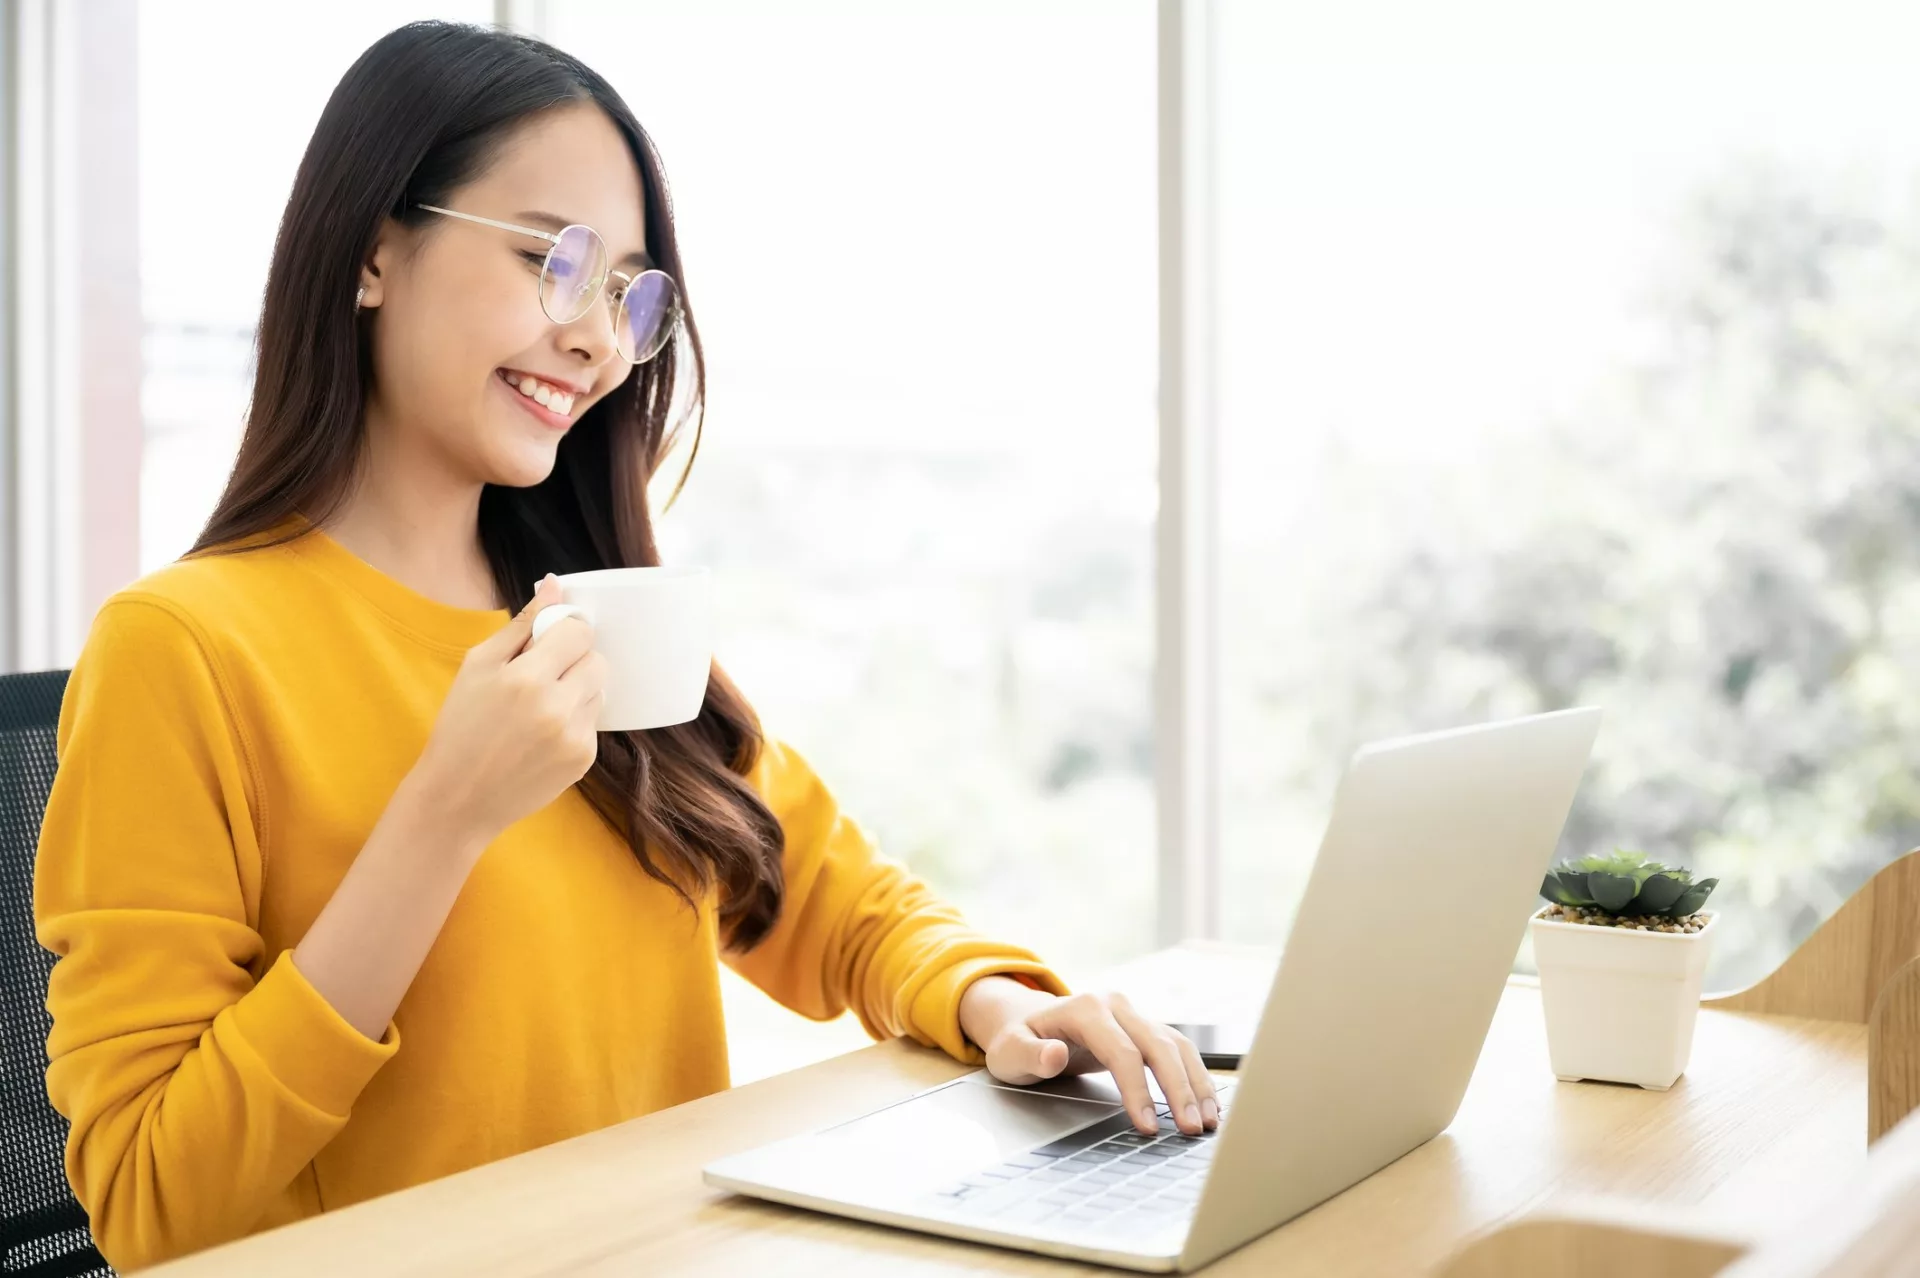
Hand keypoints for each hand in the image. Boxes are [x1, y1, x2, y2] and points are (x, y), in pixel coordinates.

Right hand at [406, 574, 606, 849]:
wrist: (459, 797)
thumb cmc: (461, 726)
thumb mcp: (478, 666)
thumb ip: (521, 624)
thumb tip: (555, 584)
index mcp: (526, 679)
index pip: (579, 632)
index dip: (566, 632)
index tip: (551, 641)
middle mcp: (557, 708)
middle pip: (597, 660)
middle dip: (575, 660)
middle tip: (544, 674)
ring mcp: (574, 737)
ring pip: (599, 690)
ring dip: (577, 690)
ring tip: (540, 707)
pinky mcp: (583, 759)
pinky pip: (593, 722)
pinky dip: (574, 721)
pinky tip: (542, 734)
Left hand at [957, 976, 1221, 1136]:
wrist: (1028, 1021)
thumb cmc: (1018, 1040)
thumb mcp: (1010, 1050)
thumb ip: (1031, 1054)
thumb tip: (1055, 1054)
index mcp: (1085, 1008)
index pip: (1121, 1051)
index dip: (1137, 1090)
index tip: (1148, 1126)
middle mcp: (1116, 1005)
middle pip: (1158, 1045)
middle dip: (1178, 1088)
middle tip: (1190, 1129)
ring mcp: (1134, 1015)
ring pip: (1176, 1045)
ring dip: (1196, 1083)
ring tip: (1207, 1122)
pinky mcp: (1145, 1030)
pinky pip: (1178, 1050)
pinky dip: (1195, 1077)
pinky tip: (1206, 1105)